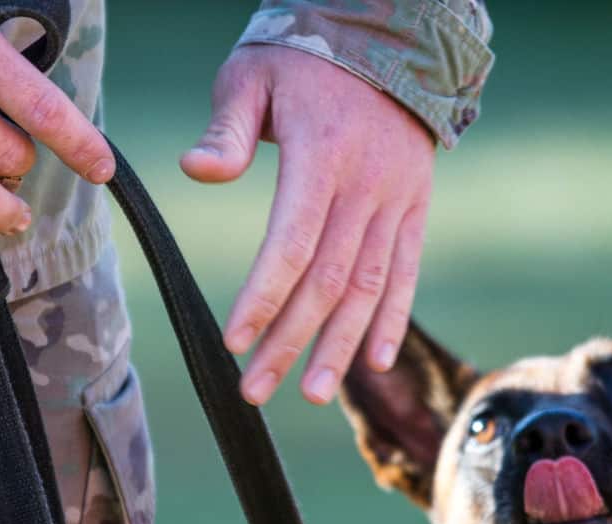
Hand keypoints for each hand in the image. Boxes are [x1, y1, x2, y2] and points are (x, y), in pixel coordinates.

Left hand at [182, 46, 434, 405]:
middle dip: (290, 340)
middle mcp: (367, 186)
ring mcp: (398, 201)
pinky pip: (407, 272)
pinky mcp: (415, 209)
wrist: (387, 42)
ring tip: (308, 392)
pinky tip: (374, 362)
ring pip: (369, 286)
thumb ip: (227, 129)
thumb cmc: (303, 62)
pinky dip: (392, 318)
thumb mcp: (252, 76)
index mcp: (323, 156)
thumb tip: (197, 171)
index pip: (293, 242)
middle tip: (255, 389)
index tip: (234, 342)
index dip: (264, 296)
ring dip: (340, 345)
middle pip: (328, 279)